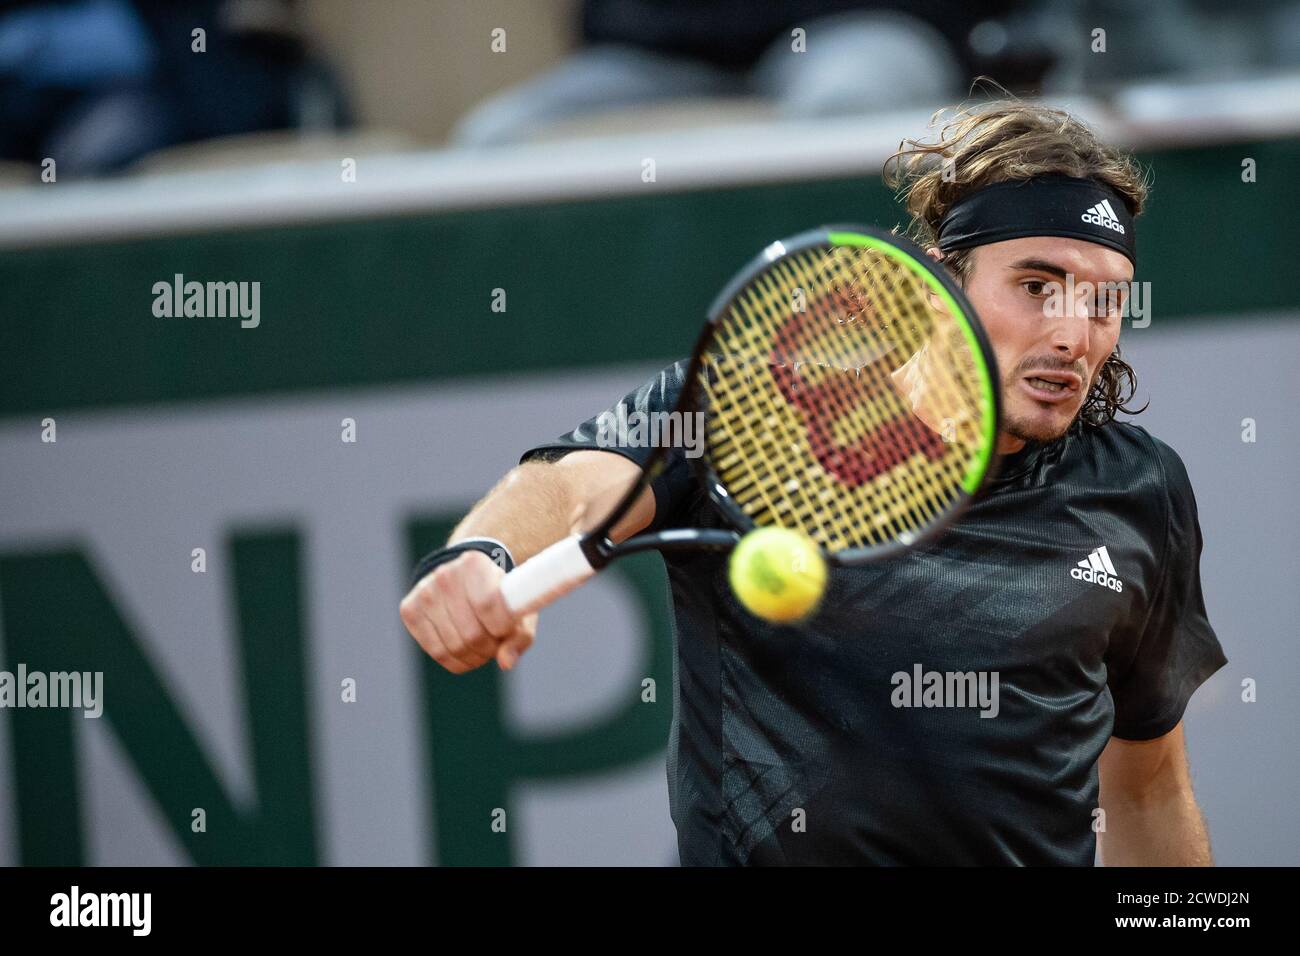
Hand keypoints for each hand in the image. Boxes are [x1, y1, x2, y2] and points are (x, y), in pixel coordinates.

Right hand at [400, 550, 536, 671]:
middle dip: (490, 647)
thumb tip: (505, 663)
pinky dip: (457, 660)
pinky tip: (466, 650)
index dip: (504, 628)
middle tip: (496, 641)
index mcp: (475, 563)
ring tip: (483, 645)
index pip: (490, 606)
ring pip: (454, 648)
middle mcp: (445, 575)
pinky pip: (437, 652)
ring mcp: (424, 593)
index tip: (508, 628)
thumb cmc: (498, 594)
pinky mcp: (410, 610)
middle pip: (472, 634)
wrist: (465, 577)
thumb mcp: (518, 608)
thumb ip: (520, 636)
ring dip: (475, 656)